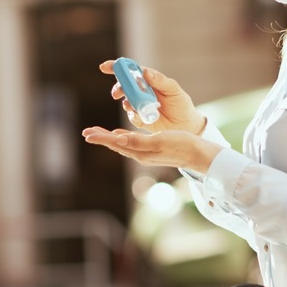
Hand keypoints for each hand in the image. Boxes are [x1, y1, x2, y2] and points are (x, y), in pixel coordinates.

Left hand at [81, 127, 221, 172]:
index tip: (87, 133)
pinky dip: (123, 138)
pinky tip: (120, 135)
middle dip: (101, 138)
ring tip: (99, 133)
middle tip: (87, 132)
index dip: (101, 138)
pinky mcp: (154, 150)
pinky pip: (133, 144)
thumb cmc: (182, 145)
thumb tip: (117, 139)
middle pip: (116, 145)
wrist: (199, 154)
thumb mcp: (159, 140)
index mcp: (140, 152)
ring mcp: (147, 153)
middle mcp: (141, 155)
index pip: (116, 143)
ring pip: (123, 144)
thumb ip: (138, 141)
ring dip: (110, 138)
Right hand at [98, 61, 205, 133]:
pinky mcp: (139, 118)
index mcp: (149, 80)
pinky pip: (132, 116)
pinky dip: (134, 115)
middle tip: (117, 94)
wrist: (186, 125)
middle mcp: (142, 91)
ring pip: (126, 101)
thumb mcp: (173, 90)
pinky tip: (143, 116)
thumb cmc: (181, 104)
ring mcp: (139, 105)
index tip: (105, 67)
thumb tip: (144, 72)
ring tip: (133, 106)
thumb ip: (160, 80)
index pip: (131, 71)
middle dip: (118, 88)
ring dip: (127, 103)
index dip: (117, 67)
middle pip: (124, 86)